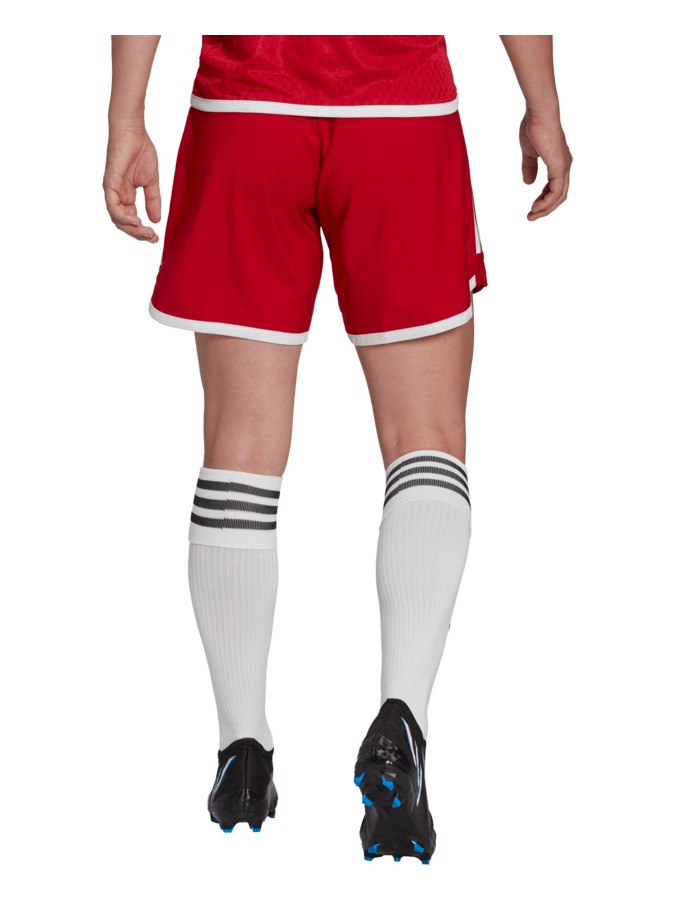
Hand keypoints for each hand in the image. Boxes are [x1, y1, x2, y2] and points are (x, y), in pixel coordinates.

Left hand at [103, 125, 160, 241]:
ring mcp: (112, 191)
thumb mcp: (151, 182)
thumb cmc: (141, 151)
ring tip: (146, 232)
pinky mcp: (109, 184)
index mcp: (126, 196)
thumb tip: (156, 220)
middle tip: (153, 238)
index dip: (143, 232)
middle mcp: (117, 196)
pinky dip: (123, 217)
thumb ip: (153, 201)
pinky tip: (136, 221)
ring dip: (132, 229)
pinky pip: (113, 206)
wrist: (133, 132)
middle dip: (138, 234)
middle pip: (124, 224)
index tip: (156, 238)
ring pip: (117, 219)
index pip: (131, 221)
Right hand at [519, 114, 571, 219]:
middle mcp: (564, 166)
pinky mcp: (560, 167)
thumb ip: (529, 167)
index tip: (532, 207)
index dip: (544, 199)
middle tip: (531, 216)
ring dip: (545, 209)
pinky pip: (556, 192)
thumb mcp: (529, 152)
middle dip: (545, 208)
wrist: (539, 114)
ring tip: (531, 216)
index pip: (555, 187)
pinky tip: (536, 208)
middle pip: (559, 195)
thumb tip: (528, 183)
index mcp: (558, 161)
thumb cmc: (534, 127)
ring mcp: (563, 167)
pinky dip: (546, 203)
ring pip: (559, 197)